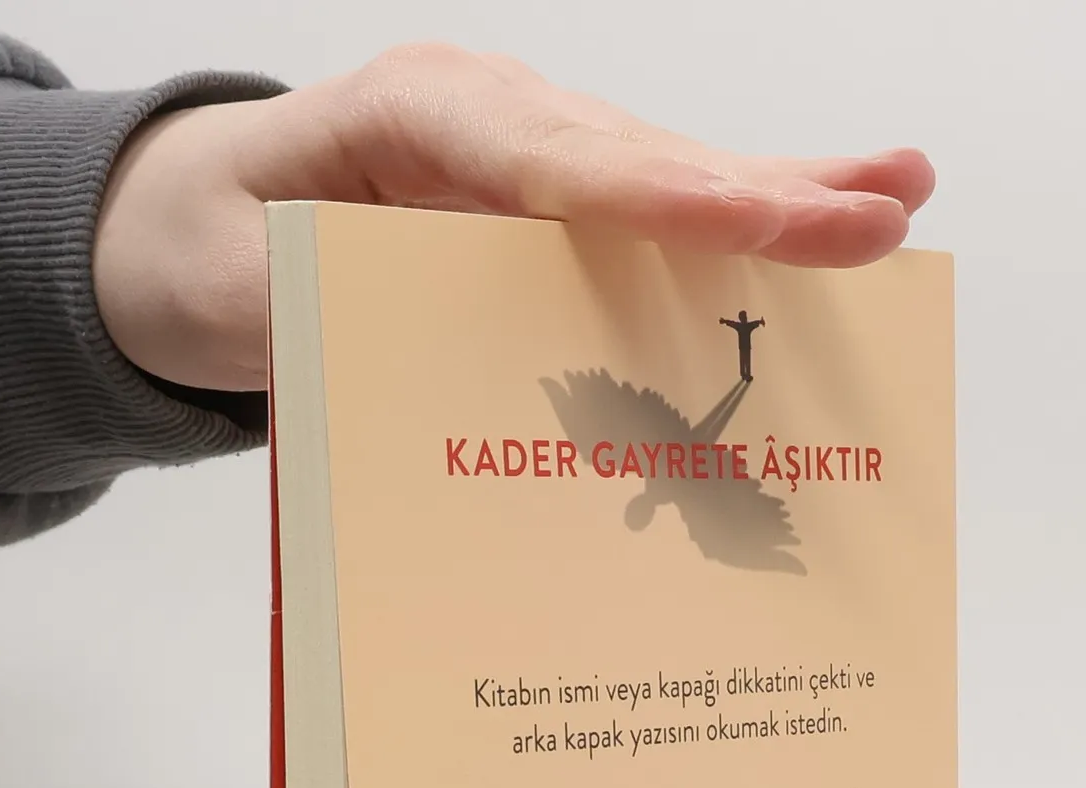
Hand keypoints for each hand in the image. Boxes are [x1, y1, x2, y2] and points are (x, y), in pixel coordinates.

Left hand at [93, 42, 934, 391]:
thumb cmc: (202, 245)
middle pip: (644, 164)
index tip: (749, 218)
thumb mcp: (229, 287)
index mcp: (415, 117)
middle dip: (763, 196)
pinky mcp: (550, 210)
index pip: (554, 163)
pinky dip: (744, 231)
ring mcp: (532, 160)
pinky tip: (838, 218)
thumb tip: (431, 372)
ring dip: (785, 202)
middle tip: (882, 210)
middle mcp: (495, 123)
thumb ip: (318, 317)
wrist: (185, 223)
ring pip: (671, 185)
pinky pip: (657, 223)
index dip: (659, 198)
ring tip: (899, 199)